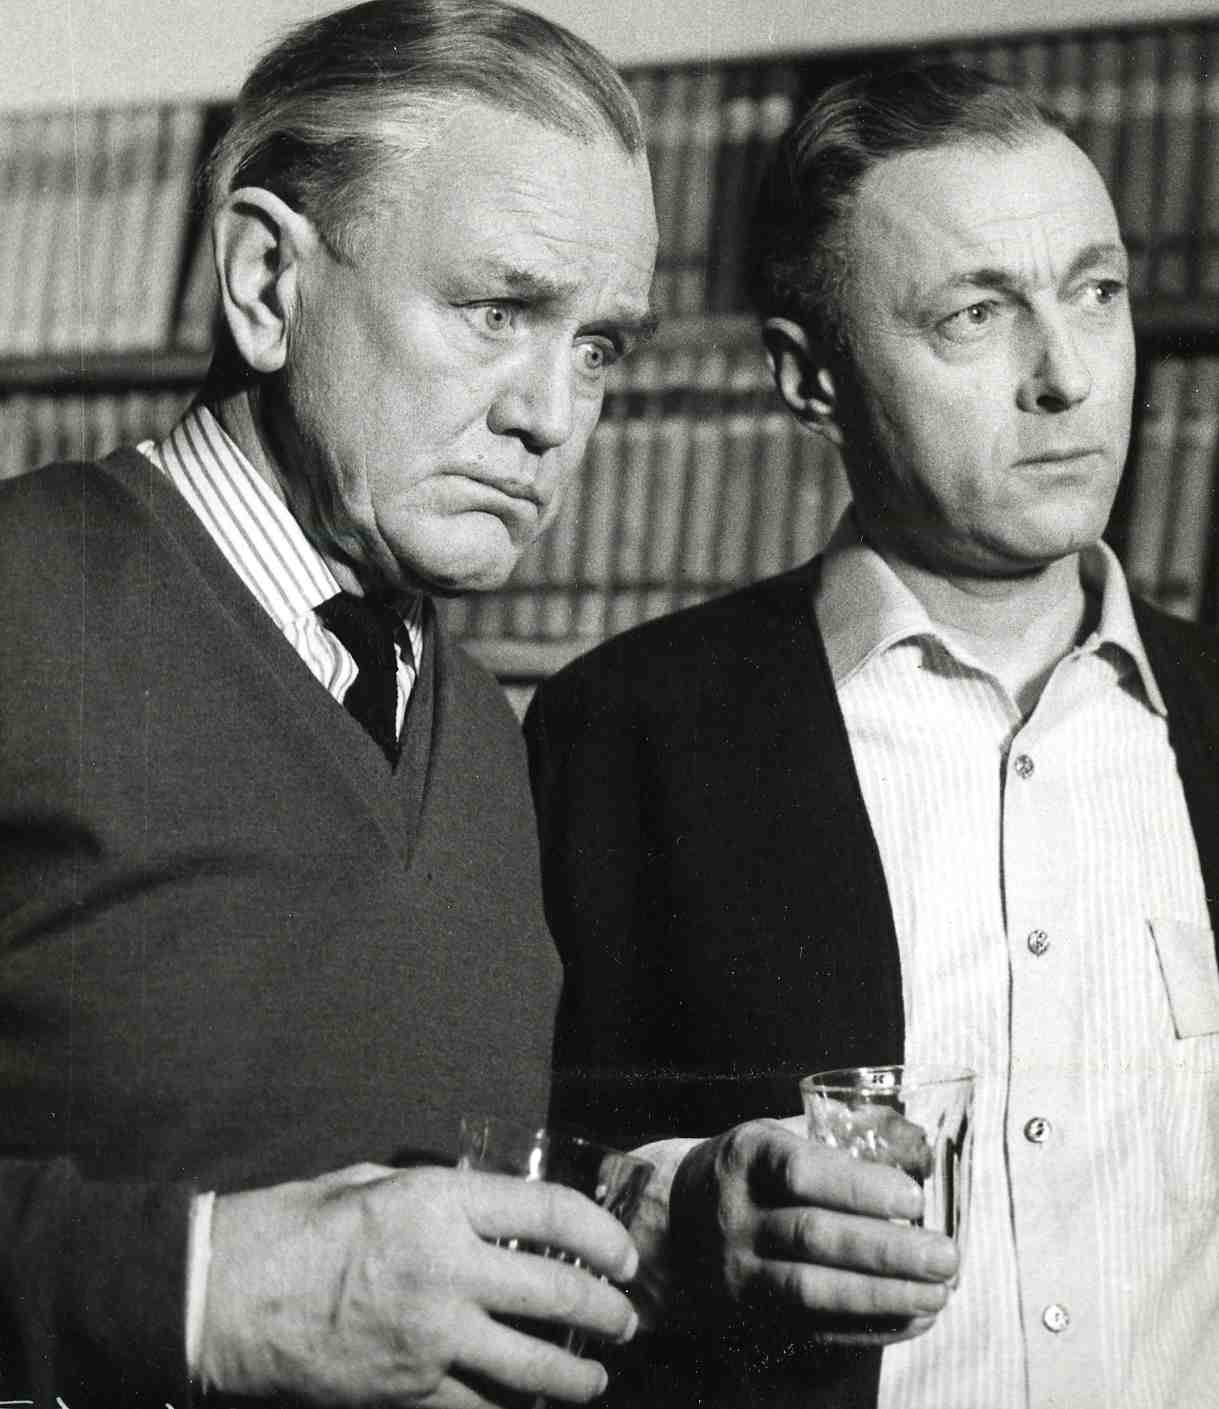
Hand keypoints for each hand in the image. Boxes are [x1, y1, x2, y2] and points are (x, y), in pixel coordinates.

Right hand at [199, 1162, 639, 1406]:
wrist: (224, 1299)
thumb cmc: (292, 1225)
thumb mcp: (370, 1183)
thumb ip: (436, 1196)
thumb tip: (484, 1208)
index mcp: (439, 1204)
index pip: (549, 1212)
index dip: (600, 1233)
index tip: (624, 1252)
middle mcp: (447, 1269)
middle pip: (556, 1291)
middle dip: (606, 1309)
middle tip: (626, 1317)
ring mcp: (430, 1338)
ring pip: (531, 1365)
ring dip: (576, 1374)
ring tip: (596, 1377)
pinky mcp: (407, 1392)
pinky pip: (480, 1408)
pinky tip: (529, 1407)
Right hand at [667, 1119, 957, 1345]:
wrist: (670, 1226)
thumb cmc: (744, 1172)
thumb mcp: (774, 1135)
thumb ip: (839, 1135)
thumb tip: (918, 1141)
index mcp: (747, 1157)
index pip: (802, 1171)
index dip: (860, 1186)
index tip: (914, 1196)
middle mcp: (737, 1215)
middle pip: (813, 1236)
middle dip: (887, 1250)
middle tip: (945, 1256)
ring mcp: (739, 1271)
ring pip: (812, 1289)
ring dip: (882, 1295)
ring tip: (938, 1293)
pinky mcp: (750, 1316)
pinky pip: (814, 1328)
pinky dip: (869, 1327)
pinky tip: (913, 1318)